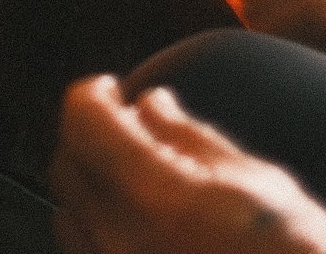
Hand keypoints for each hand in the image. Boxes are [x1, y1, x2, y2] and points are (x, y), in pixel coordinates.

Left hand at [51, 76, 325, 253]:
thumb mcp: (259, 183)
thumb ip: (193, 138)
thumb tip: (151, 103)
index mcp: (156, 199)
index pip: (85, 124)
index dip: (91, 95)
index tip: (110, 87)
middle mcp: (120, 243)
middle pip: (66, 168)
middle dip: (87, 135)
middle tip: (123, 122)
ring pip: (67, 217)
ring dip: (89, 183)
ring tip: (133, 173)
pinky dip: (99, 227)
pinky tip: (138, 222)